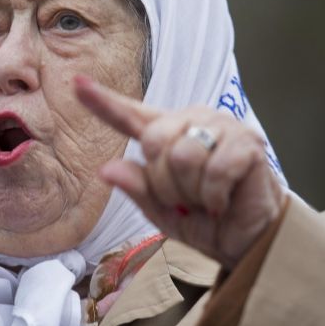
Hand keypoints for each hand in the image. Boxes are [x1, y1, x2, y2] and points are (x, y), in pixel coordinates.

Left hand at [75, 76, 286, 269]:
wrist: (246, 242)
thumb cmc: (202, 220)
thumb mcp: (158, 210)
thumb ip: (136, 187)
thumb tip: (106, 170)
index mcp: (166, 134)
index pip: (129, 115)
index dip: (102, 101)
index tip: (76, 84)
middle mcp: (193, 121)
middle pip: (154, 142)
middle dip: (164, 184)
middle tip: (184, 200)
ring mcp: (223, 127)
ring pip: (183, 157)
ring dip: (191, 192)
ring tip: (205, 199)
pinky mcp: (248, 142)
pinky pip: (215, 170)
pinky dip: (214, 196)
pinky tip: (223, 201)